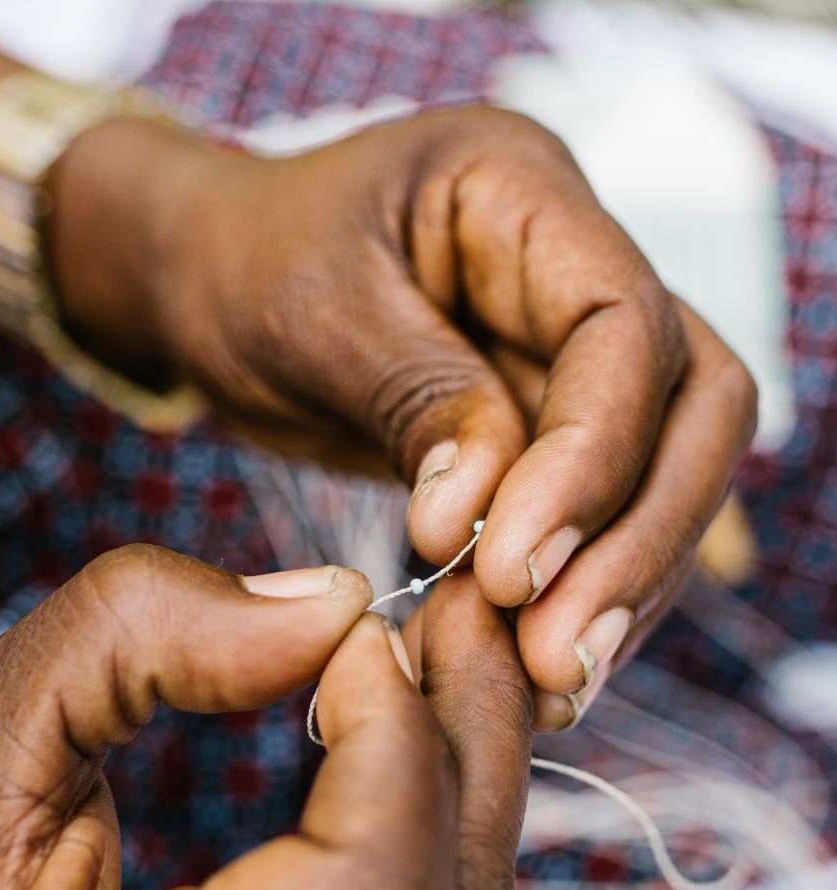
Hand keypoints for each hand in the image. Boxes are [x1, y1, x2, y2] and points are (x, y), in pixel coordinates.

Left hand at [54, 106, 756, 728]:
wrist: (210, 281)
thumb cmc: (244, 265)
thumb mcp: (311, 313)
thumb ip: (415, 400)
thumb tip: (480, 522)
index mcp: (522, 193)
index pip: (622, 329)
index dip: (589, 459)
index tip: (509, 570)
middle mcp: (571, 271)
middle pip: (691, 409)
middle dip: (638, 539)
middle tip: (561, 656)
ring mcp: (563, 355)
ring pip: (659, 475)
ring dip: (619, 585)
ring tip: (552, 683)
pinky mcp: (537, 429)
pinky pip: (594, 513)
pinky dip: (576, 590)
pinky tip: (535, 665)